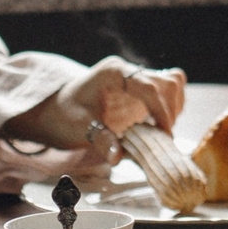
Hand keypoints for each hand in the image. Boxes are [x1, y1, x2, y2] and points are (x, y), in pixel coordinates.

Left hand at [8, 57, 186, 157]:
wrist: (54, 111)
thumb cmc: (64, 115)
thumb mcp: (79, 127)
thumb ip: (100, 140)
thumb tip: (117, 157)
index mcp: (113, 72)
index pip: (148, 87)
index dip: (161, 111)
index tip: (165, 133)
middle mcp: (127, 71)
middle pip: (167, 81)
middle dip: (170, 109)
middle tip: (162, 136)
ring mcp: (135, 78)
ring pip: (171, 83)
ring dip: (173, 108)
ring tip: (161, 132)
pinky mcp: (139, 90)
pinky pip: (166, 91)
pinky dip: (169, 108)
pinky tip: (158, 127)